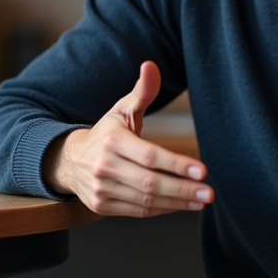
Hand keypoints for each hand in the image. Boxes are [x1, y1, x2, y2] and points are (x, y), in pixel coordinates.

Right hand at [43, 61, 212, 216]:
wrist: (68, 160)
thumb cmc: (106, 133)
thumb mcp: (122, 109)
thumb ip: (142, 91)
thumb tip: (151, 65)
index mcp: (112, 141)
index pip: (149, 156)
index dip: (176, 164)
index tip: (202, 170)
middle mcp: (104, 166)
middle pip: (150, 183)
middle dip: (183, 189)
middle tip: (208, 193)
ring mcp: (101, 189)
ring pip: (146, 202)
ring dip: (177, 203)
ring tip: (201, 200)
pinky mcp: (102, 206)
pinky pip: (139, 212)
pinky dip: (163, 210)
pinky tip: (181, 205)